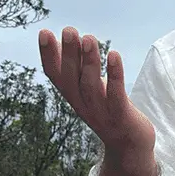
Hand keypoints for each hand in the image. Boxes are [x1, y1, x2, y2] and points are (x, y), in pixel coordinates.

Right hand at [38, 27, 154, 157]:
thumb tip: (67, 39)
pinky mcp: (121, 116)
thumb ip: (79, 67)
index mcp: (72, 96)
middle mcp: (82, 104)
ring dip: (89, 61)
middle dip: (69, 53)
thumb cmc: (108, 108)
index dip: (48, 55)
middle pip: (72, 78)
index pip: (55, 75)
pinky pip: (116, 95)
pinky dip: (114, 75)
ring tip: (88, 38)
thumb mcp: (88, 87)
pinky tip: (114, 55)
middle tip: (69, 30)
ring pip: (91, 85)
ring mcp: (101, 111)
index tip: (44, 32)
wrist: (129, 145)